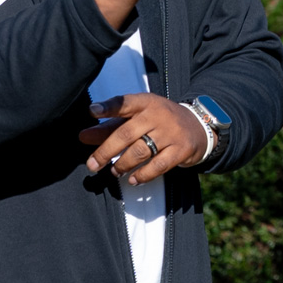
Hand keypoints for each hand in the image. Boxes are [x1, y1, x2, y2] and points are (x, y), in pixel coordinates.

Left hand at [81, 92, 205, 183]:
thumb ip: (110, 127)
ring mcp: (170, 133)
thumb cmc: (159, 122)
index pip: (124, 102)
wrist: (198, 126)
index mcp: (145, 103)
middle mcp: (158, 115)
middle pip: (126, 134)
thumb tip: (84, 137)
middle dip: (106, 151)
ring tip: (114, 171)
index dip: (108, 107)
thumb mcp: (137, 118)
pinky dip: (142, 175)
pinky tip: (132, 180)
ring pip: (140, 152)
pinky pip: (158, 166)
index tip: (92, 111)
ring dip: (122, 165)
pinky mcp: (181, 150)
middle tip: (92, 165)